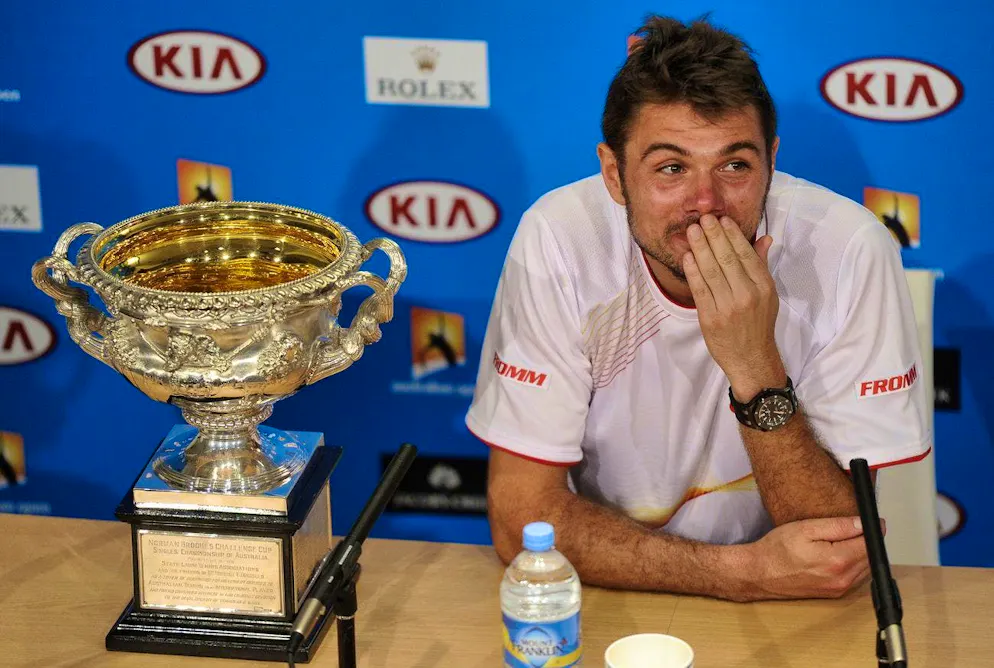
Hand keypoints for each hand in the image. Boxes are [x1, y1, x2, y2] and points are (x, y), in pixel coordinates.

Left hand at [683, 214, 783, 400]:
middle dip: (714, 236)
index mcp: (763, 287)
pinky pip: (700, 289)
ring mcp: (728, 307)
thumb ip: (761, 265)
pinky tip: (687, 256)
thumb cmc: (758, 323)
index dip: (732, 235)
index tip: (722, 220)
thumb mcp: (768, 294)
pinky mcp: (710, 318)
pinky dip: (692, 271)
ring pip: (711, 271)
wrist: (750, 358)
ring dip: (700, 248)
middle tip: (703, 218)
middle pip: (727, 259)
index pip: (746, 254)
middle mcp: (747, 295)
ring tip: (692, 231)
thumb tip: (764, 238)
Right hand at [740, 516, 871, 600]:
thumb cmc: (777, 550)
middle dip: (867, 541)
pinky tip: (838, 554)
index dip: (873, 530)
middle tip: (853, 527)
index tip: (871, 521)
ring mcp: (839, 589)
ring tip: (843, 540)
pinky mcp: (834, 594)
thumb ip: (838, 526)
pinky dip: (853, 564)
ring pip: (865, 569)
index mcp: (837, 561)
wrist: (759, 573)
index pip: (869, 544)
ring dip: (861, 554)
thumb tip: (863, 524)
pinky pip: (855, 578)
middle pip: (870, 558)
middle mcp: (842, 579)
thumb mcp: (806, 528)